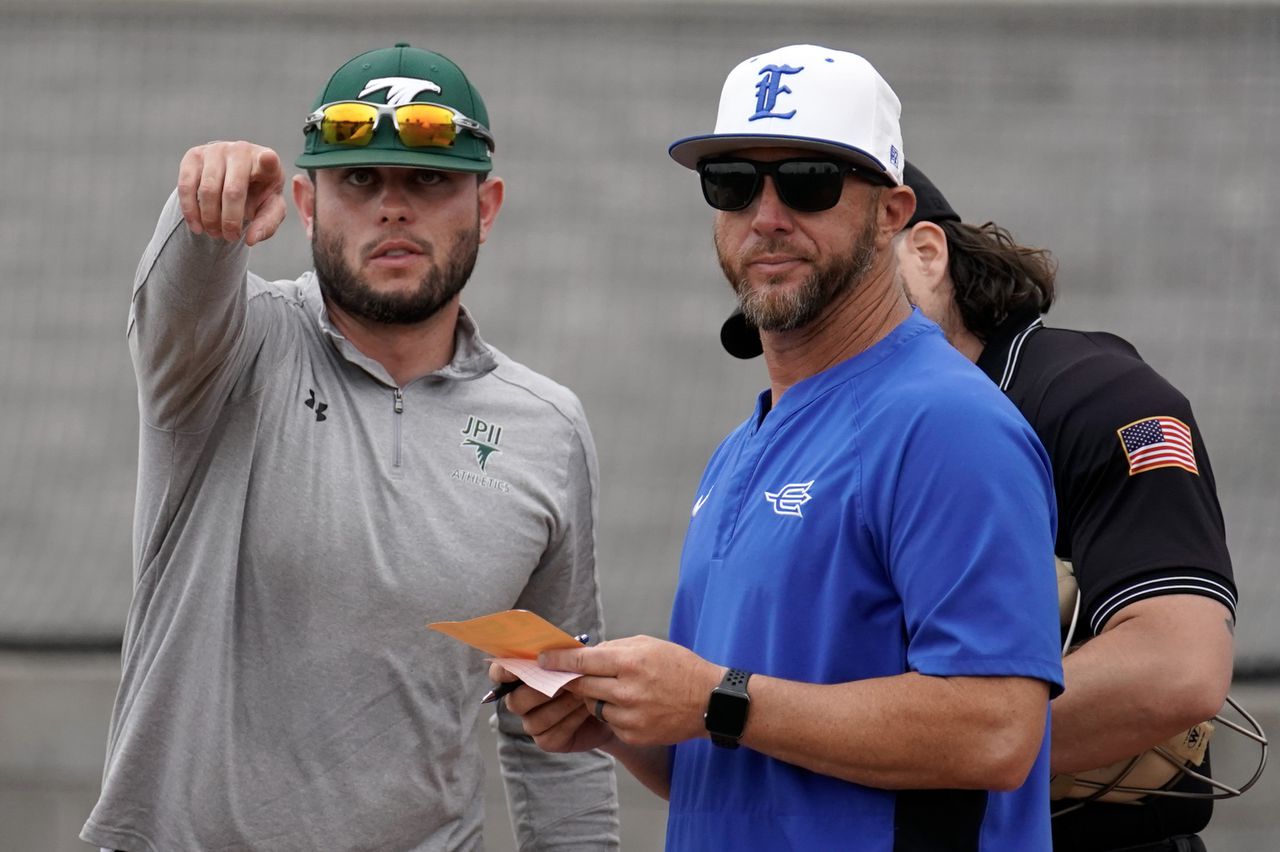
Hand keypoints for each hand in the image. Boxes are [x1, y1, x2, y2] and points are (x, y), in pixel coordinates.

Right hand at [177, 141, 285, 244]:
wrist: (235, 175)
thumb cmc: (259, 193)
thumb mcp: (271, 209)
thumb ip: (267, 224)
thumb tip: (250, 239)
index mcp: (267, 161)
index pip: (268, 159)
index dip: (267, 160)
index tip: (268, 159)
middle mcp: (241, 150)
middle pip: (232, 191)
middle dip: (230, 221)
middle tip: (230, 237)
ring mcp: (215, 150)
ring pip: (207, 191)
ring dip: (210, 219)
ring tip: (215, 234)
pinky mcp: (193, 155)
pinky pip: (186, 186)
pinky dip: (190, 211)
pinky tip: (197, 227)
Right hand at [487, 661, 614, 752]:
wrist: (608, 702)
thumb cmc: (587, 674)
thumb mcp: (576, 659)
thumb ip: (560, 654)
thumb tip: (551, 652)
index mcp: (521, 676)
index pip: (499, 673)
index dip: (504, 671)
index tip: (517, 668)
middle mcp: (520, 702)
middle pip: (515, 701)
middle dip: (540, 691)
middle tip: (564, 681)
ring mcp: (532, 723)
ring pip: (535, 719)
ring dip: (561, 704)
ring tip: (583, 693)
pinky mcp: (547, 741)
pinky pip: (552, 734)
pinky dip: (571, 720)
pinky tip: (586, 709)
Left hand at [540, 635, 721, 747]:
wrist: (710, 701)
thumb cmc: (678, 666)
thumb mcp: (648, 645)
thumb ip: (614, 649)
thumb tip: (585, 654)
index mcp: (630, 662)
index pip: (582, 662)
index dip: (557, 661)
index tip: (541, 659)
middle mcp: (627, 690)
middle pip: (582, 686)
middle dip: (573, 680)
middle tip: (568, 676)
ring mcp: (630, 715)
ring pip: (593, 705)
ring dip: (596, 697)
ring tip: (617, 689)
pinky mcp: (634, 734)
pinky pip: (610, 722)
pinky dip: (613, 713)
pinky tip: (634, 706)